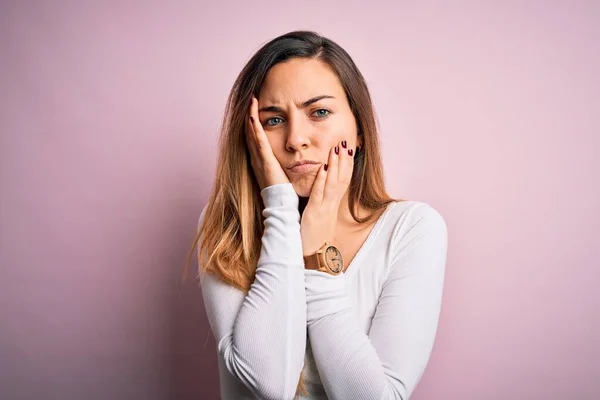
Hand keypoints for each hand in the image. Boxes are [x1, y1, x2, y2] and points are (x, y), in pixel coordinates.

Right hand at [246, 96, 289, 189]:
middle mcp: (257, 157)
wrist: (280, 205)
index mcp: (261, 160)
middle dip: (250, 115)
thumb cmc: (284, 192)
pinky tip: (253, 116)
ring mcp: (259, 159)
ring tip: (251, 101)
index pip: (255, 137)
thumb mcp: (282, 174)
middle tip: (250, 99)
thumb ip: (284, 164)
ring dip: (251, 116)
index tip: (255, 108)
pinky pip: (259, 141)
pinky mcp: (265, 161)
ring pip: (252, 133)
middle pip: (250, 132)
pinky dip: (255, 128)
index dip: (254, 122)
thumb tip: (293, 155)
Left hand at [300, 140, 353, 255]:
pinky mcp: (315, 214)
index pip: (343, 180)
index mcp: (333, 205)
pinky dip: (322, 180)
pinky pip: (320, 194)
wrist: (313, 258)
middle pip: (342, 178)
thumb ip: (323, 203)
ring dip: (336, 164)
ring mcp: (325, 209)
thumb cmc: (314, 238)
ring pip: (333, 183)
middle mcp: (332, 205)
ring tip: (337, 148)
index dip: (347, 164)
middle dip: (344, 159)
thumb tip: (323, 191)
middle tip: (346, 140)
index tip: (348, 148)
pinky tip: (324, 168)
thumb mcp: (321, 218)